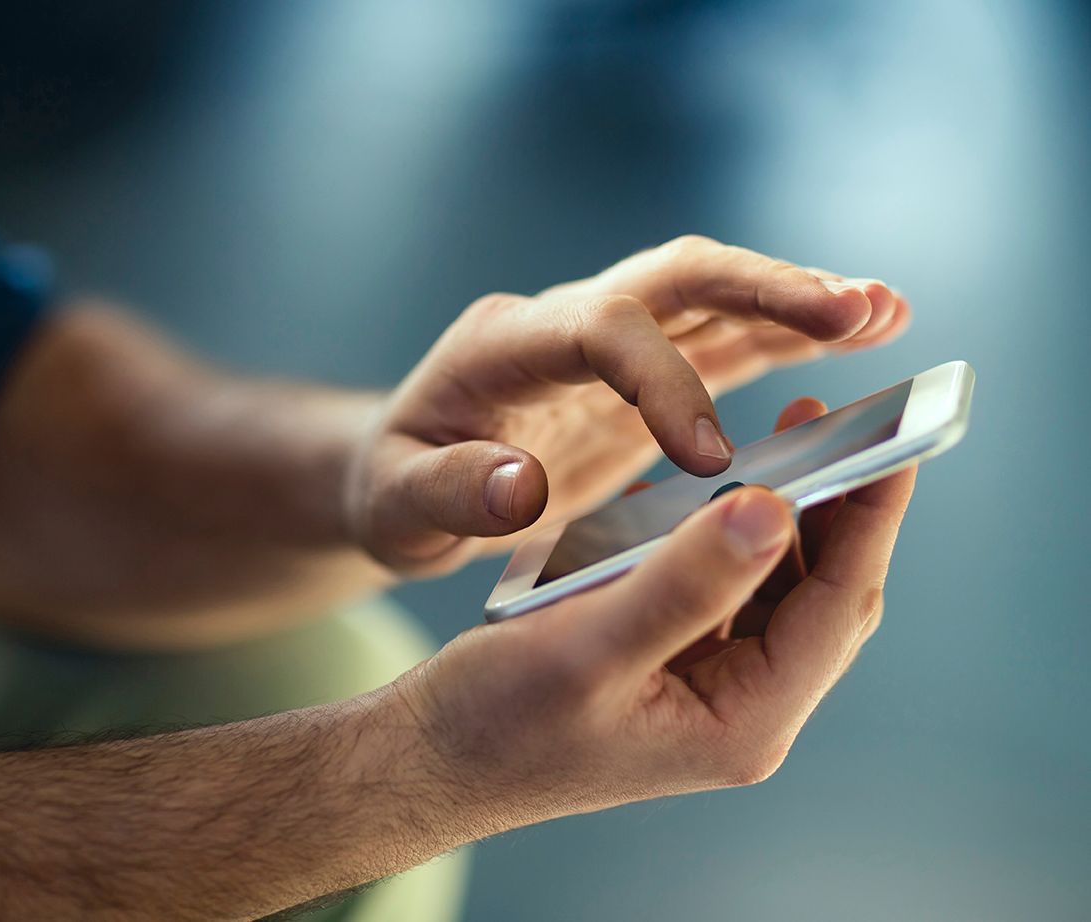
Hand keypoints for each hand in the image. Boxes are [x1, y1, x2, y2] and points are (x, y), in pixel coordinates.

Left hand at [345, 235, 909, 572]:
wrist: (403, 474)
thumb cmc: (395, 493)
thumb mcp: (398, 508)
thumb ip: (450, 495)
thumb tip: (517, 487)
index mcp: (502, 348)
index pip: (599, 330)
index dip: (662, 380)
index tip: (710, 457)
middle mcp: (562, 324)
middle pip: (674, 278)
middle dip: (765, 290)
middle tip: (854, 308)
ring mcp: (607, 342)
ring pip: (712, 298)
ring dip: (797, 302)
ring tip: (885, 311)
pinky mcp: (640, 373)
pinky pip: (721, 341)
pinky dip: (788, 338)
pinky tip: (858, 335)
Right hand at [392, 397, 914, 828]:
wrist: (436, 757)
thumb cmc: (500, 718)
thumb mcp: (589, 645)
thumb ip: (684, 582)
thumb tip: (772, 510)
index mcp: (741, 721)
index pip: (836, 606)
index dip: (869, 519)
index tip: (892, 439)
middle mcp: (741, 708)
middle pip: (822, 596)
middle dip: (833, 510)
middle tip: (827, 422)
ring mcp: (711, 688)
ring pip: (778, 589)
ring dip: (779, 518)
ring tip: (777, 443)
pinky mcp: (677, 665)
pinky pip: (728, 590)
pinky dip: (725, 537)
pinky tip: (704, 494)